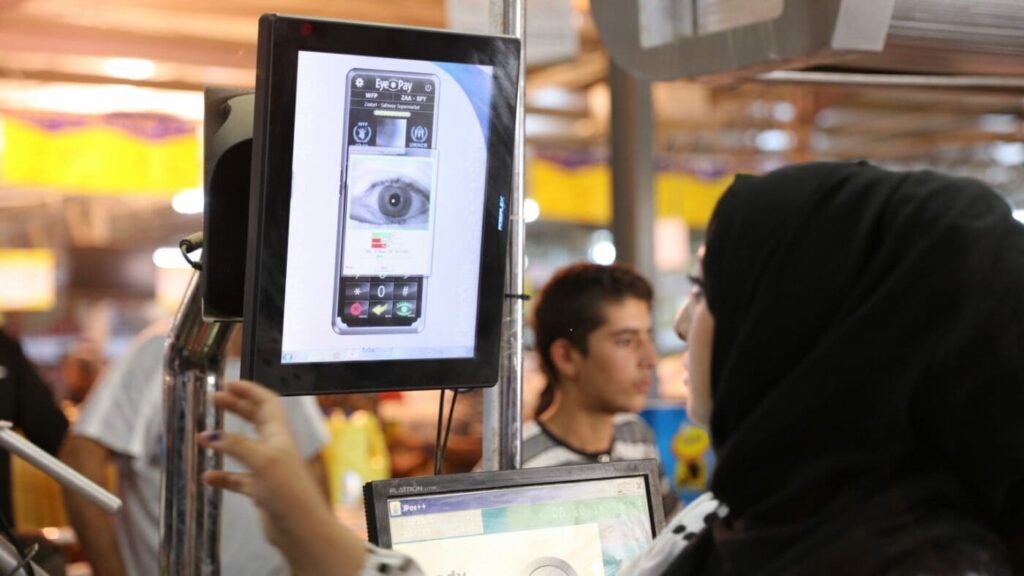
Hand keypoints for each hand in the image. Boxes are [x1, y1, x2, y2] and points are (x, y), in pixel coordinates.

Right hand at [198, 380, 365, 575]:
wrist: (302, 528)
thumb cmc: (289, 491)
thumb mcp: (262, 460)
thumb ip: (236, 445)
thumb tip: (210, 435)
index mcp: (281, 434)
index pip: (266, 402)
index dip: (249, 390)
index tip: (228, 383)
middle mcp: (276, 447)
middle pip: (255, 419)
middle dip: (236, 407)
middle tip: (214, 399)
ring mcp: (269, 468)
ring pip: (244, 448)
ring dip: (225, 441)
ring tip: (203, 437)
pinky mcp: (262, 489)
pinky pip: (239, 478)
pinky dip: (223, 476)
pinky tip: (208, 477)